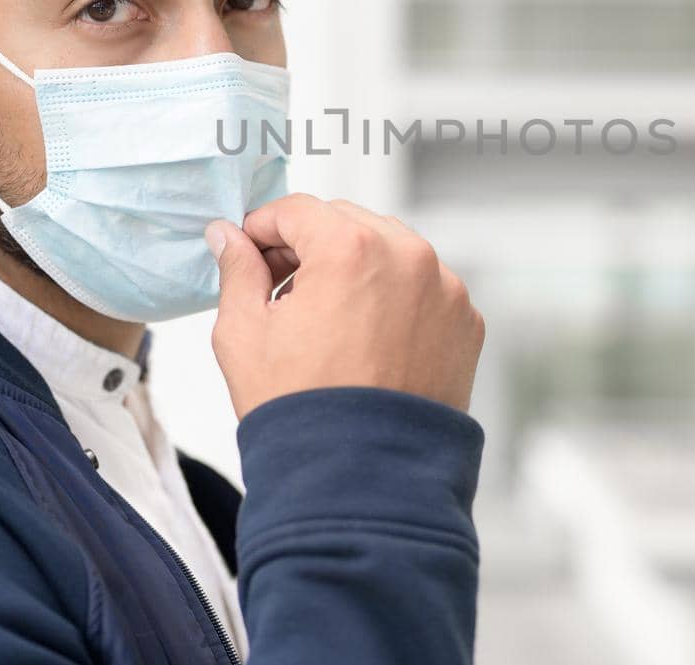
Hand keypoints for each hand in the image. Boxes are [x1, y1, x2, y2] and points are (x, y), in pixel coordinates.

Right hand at [205, 194, 484, 419]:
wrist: (361, 484)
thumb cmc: (298, 410)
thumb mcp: (244, 334)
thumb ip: (238, 270)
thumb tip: (228, 236)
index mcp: (351, 248)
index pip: (298, 210)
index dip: (264, 228)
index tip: (249, 252)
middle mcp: (409, 256)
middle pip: (348, 223)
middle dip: (311, 246)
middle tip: (281, 287)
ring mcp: (446, 290)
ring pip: (392, 251)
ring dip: (357, 268)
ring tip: (326, 318)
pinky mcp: (466, 323)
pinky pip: (425, 289)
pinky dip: (397, 300)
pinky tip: (368, 339)